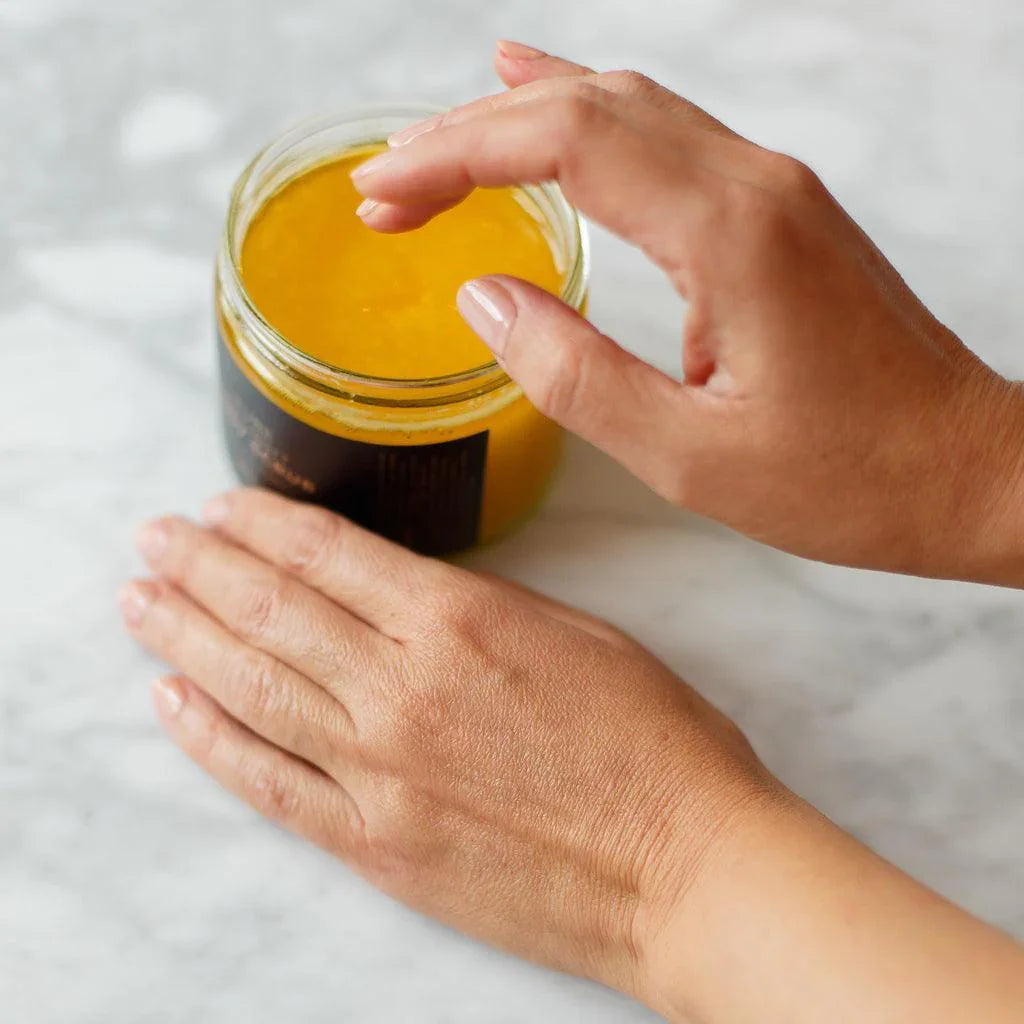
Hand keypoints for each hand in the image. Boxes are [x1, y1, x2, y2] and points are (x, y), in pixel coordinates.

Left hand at [119, 488, 775, 1002]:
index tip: (220, 506)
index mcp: (459, 621)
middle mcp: (401, 688)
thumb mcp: (575, 632)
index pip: (328, 555)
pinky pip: (270, 784)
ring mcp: (380, 770)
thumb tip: (407, 592)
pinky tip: (170, 702)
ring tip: (139, 601)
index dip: (263, 524)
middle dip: (202, 565)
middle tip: (155, 538)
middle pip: (273, 610)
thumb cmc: (653, 741)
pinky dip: (211, 741)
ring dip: (185, 636)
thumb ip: (479, 608)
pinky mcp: (376, 844)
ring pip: (253, 686)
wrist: (683, 866)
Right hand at [352, 42, 1023, 585]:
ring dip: (523, 120)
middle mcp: (755, 184)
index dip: (458, 153)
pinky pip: (667, 136)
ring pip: (627, 108)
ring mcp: (773, 188)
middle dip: (470, 134)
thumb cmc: (849, 478)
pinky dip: (590, 121)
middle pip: (587, 107)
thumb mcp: (691, 458)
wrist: (969, 470)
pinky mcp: (779, 211)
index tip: (382, 191)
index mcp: (731, 234)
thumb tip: (482, 298)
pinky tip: (551, 104)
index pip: (566, 142)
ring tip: (439, 150)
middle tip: (387, 186)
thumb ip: (574, 374)